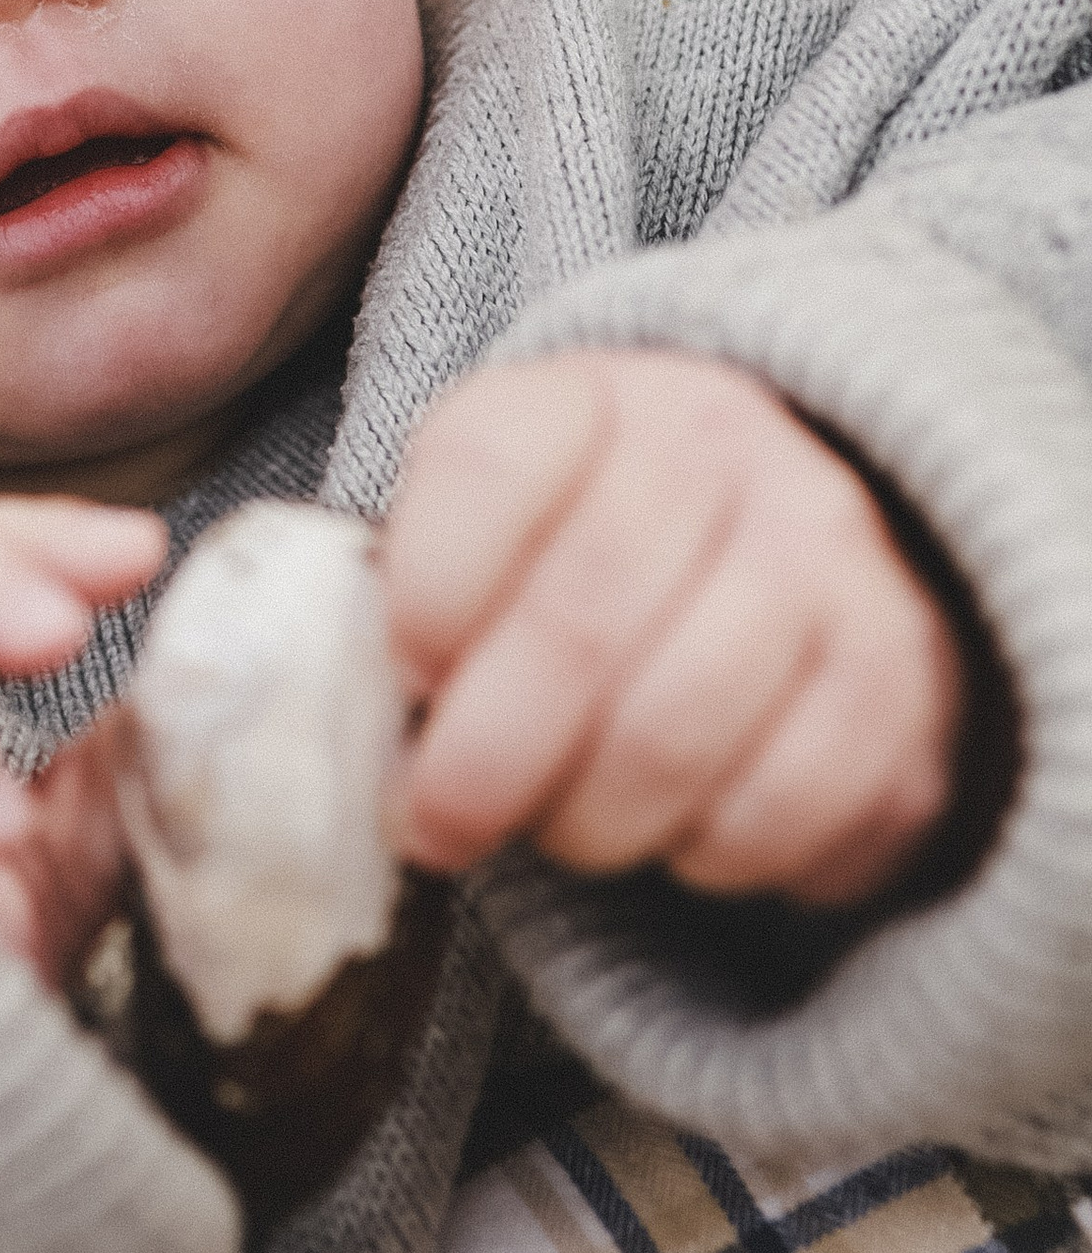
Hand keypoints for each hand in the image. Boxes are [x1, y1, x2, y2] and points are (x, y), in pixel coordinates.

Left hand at [386, 351, 966, 908]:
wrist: (795, 525)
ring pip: (674, 735)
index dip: (426, 596)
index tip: (406, 676)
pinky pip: (779, 811)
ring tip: (560, 825)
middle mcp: (722, 451)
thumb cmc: (594, 541)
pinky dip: (707, 855)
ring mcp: (829, 559)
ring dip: (589, 820)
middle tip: (438, 823)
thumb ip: (416, 586)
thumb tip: (348, 721)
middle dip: (485, 759)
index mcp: (587, 396)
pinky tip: (679, 828)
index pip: (486, 470)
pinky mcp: (903, 680)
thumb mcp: (492, 511)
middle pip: (579, 626)